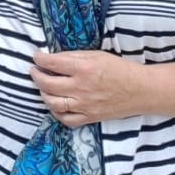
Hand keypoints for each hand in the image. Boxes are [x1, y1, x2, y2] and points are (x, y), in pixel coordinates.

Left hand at [29, 50, 174, 126]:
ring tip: (43, 87)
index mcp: (83, 69)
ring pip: (53, 103)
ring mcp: (84, 105)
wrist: (140, 90)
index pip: (52, 63)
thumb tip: (53, 58)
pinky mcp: (90, 117)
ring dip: (43, 94)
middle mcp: (81, 88)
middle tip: (34, 71)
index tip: (36, 56)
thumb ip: (74, 57)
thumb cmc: (119, 69)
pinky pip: (66, 119)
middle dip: (36, 76)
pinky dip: (57, 112)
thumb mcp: (97, 55)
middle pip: (47, 84)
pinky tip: (56, 104)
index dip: (39, 59)